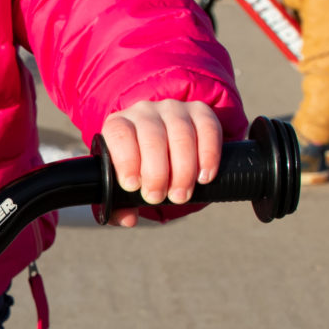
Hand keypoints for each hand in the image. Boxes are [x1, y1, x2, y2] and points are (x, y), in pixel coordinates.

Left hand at [97, 100, 221, 227]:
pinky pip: (208, 128)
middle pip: (152, 136)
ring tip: (180, 195)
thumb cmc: (139, 170)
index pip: (120, 134)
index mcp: (119, 124)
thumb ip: (119, 206)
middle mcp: (145, 111)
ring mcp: (174, 109)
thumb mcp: (124, 186)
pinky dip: (208, 155)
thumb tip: (128, 219)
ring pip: (181, 133)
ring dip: (183, 169)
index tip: (132, 186)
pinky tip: (204, 177)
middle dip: (156, 172)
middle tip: (158, 197)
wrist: (165, 148)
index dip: (126, 160)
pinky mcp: (200, 112)